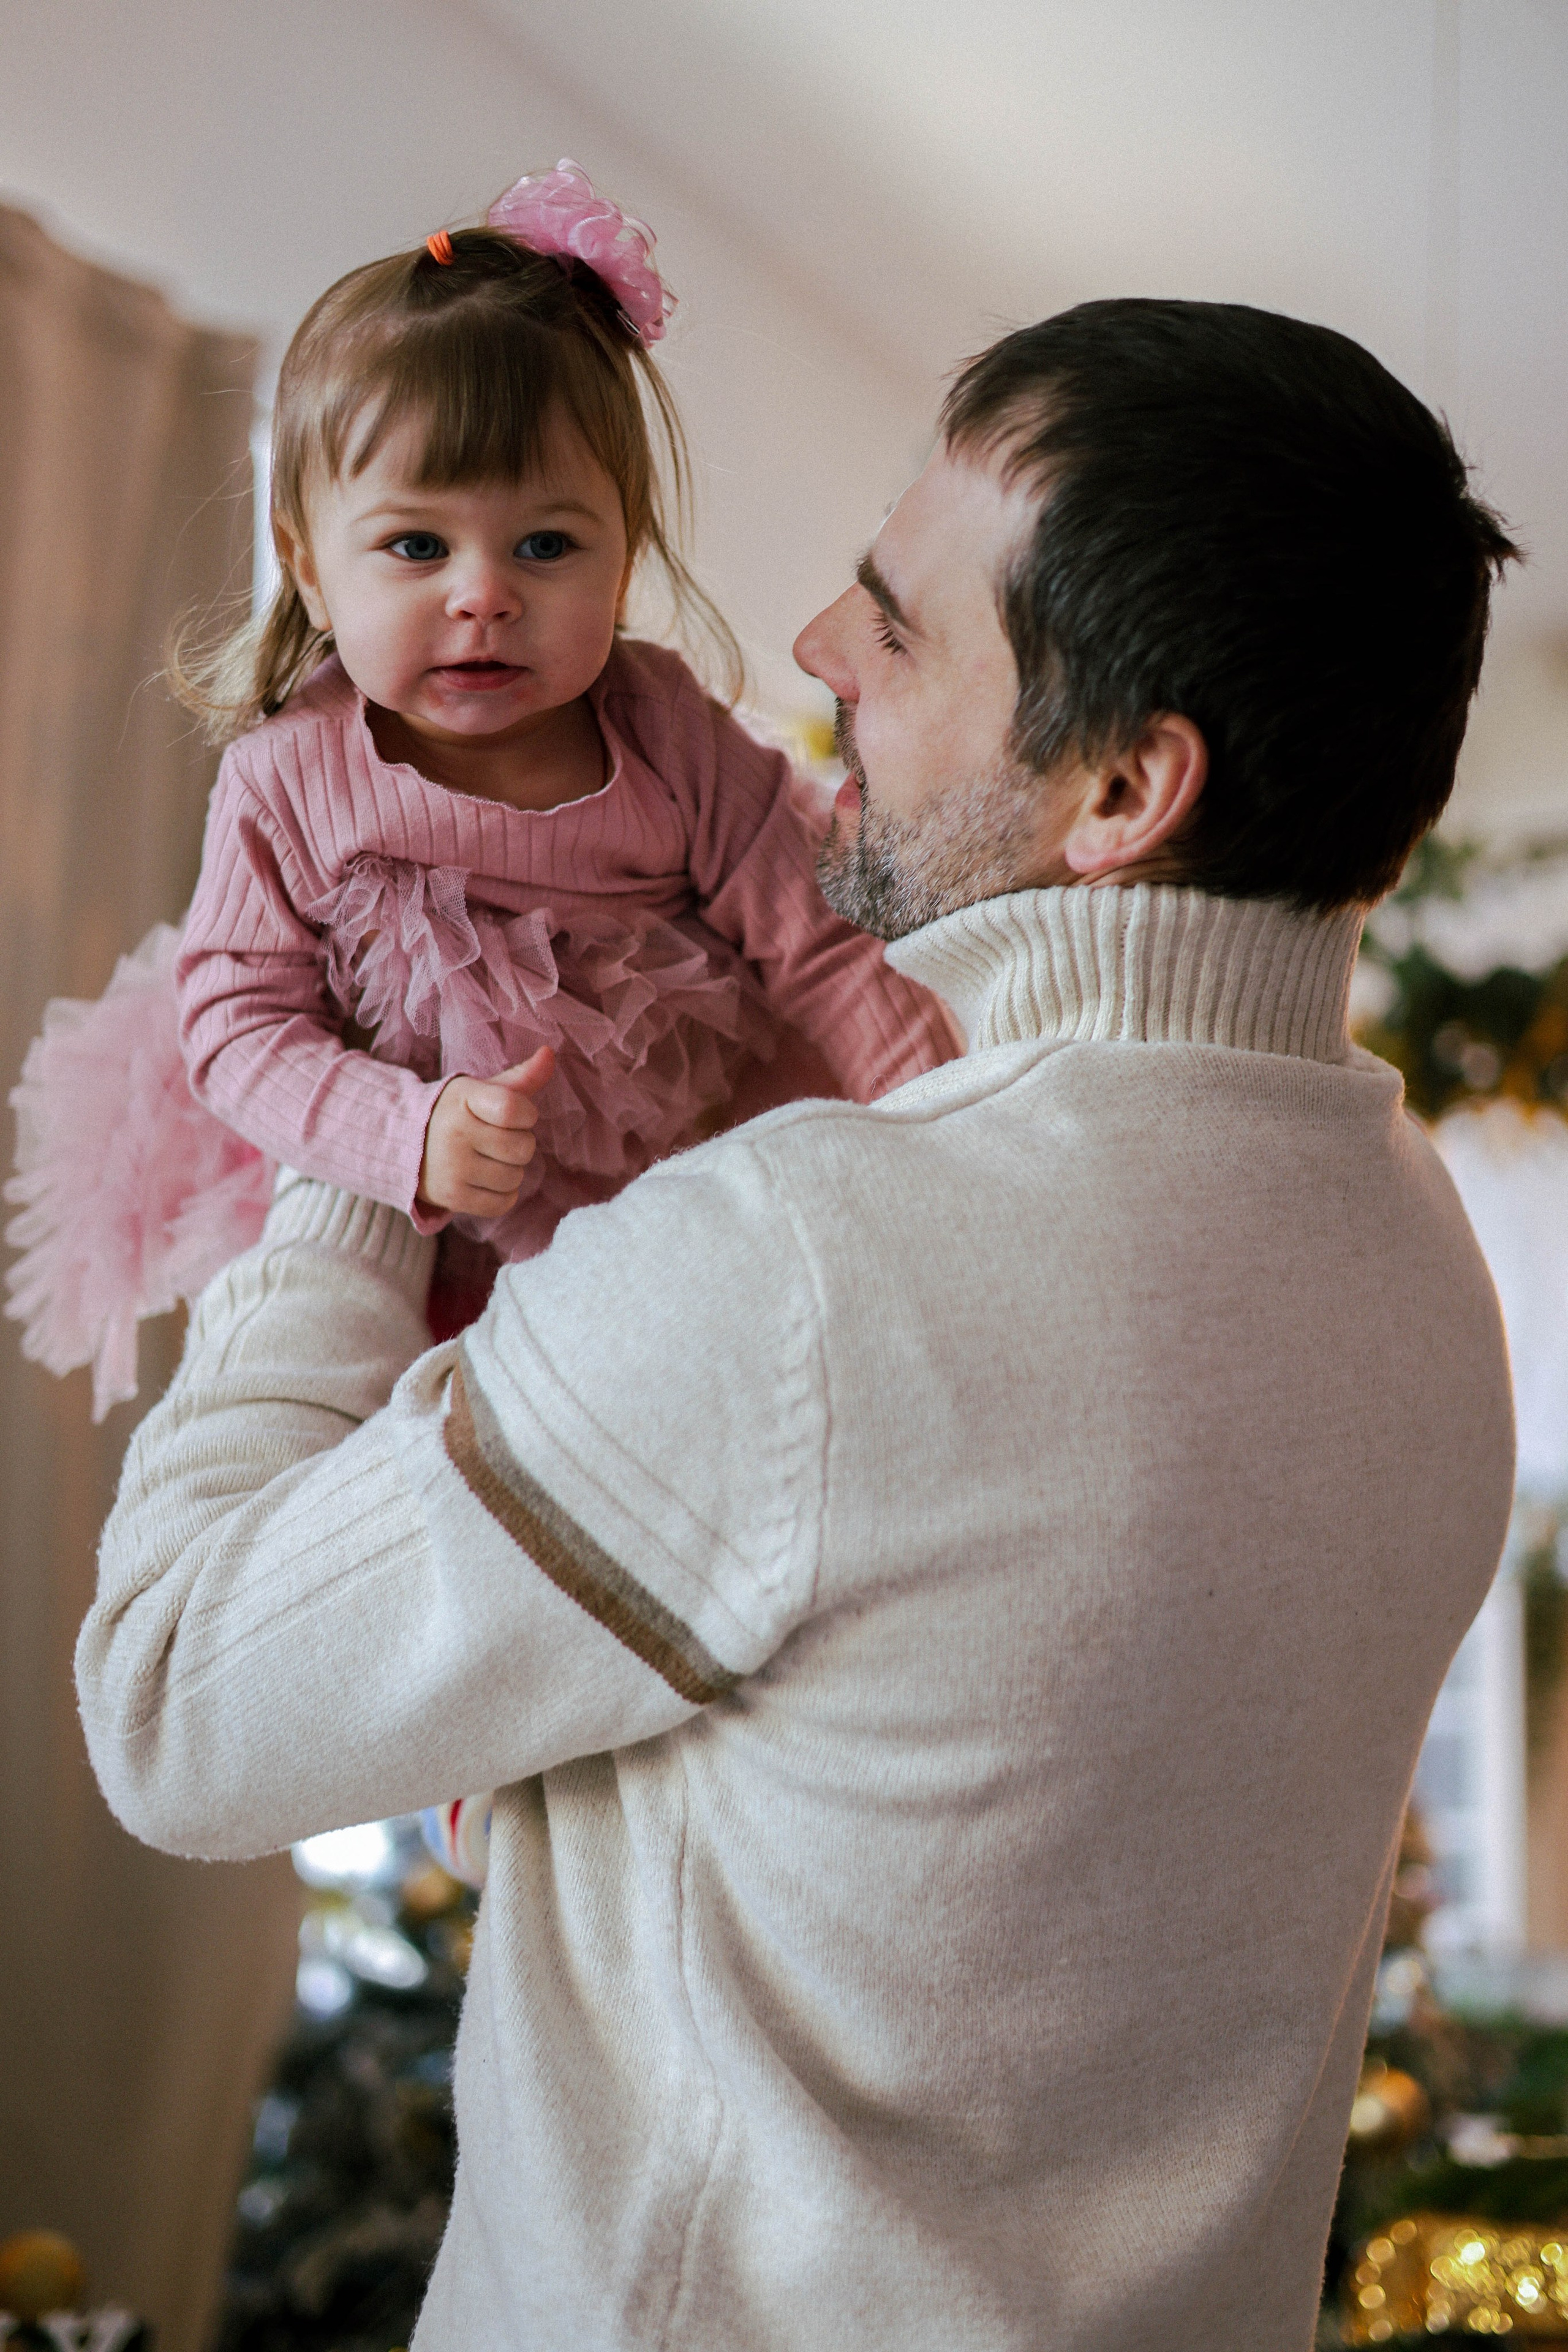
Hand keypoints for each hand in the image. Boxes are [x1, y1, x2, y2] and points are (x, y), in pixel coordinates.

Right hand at [417, 1047, 553, 1218]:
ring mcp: (452, 1167)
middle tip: (498, 1140)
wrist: (409, 1146)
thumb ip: (520, 1077)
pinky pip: (504, 1203)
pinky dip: (503, 1195)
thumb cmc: (458, 1114)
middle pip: (522, 1148)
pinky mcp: (452, 1197)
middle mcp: (454, 1133)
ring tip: (489, 1160)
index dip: (526, 1115)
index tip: (516, 1115)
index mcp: (463, 1099)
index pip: (513, 1109)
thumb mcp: (482, 1091)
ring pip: (515, 1177)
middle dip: (520, 1144)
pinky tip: (485, 1181)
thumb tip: (550, 1053)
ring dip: (511, 1171)